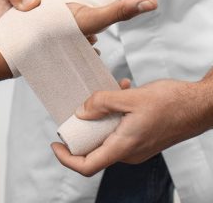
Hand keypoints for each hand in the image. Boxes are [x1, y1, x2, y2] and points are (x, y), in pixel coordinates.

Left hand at [51, 78, 208, 174]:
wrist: (198, 106)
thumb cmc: (171, 103)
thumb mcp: (130, 97)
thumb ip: (102, 103)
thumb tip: (81, 111)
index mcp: (124, 146)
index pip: (88, 165)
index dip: (67, 158)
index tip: (55, 143)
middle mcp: (130, 152)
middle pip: (95, 150)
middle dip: (83, 129)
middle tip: (77, 108)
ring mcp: (137, 146)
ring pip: (108, 135)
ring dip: (101, 115)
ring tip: (106, 91)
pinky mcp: (143, 137)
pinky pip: (120, 128)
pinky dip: (115, 112)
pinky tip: (121, 89)